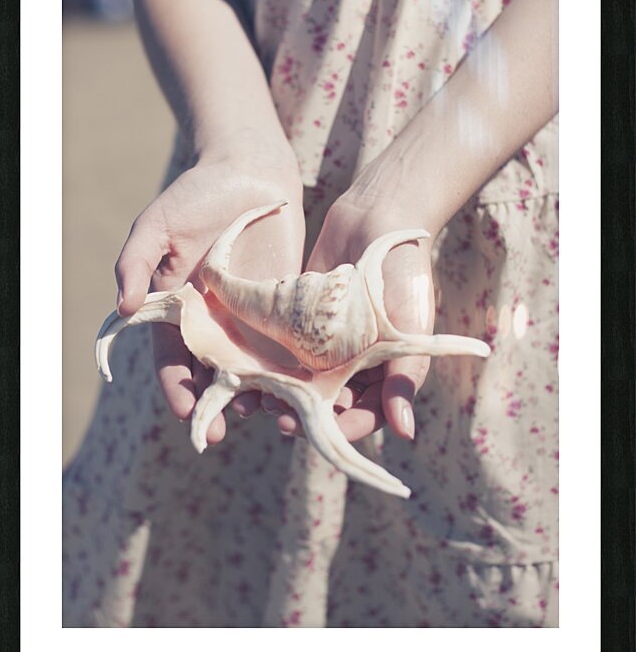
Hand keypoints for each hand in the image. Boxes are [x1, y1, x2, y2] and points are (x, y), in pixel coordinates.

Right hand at [114, 141, 304, 443]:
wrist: (251, 170)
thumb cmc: (197, 195)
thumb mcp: (156, 225)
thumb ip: (136, 262)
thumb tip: (123, 307)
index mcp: (178, 308)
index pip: (173, 358)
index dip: (176, 387)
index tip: (184, 412)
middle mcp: (214, 320)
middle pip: (213, 374)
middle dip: (215, 405)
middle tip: (221, 432)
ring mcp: (250, 315)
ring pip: (252, 367)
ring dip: (256, 393)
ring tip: (263, 414)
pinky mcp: (284, 305)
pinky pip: (287, 343)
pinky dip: (291, 367)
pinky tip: (298, 385)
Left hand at [275, 195, 435, 442]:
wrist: (378, 219)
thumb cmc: (404, 273)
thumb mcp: (410, 325)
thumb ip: (404, 376)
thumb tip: (404, 433)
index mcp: (383, 375)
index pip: (361, 416)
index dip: (336, 428)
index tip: (308, 428)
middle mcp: (352, 367)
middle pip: (324, 404)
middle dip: (298, 413)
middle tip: (274, 413)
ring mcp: (324, 347)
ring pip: (297, 383)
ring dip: (276, 393)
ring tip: (253, 396)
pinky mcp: (298, 324)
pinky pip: (279, 351)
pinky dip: (262, 363)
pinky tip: (241, 365)